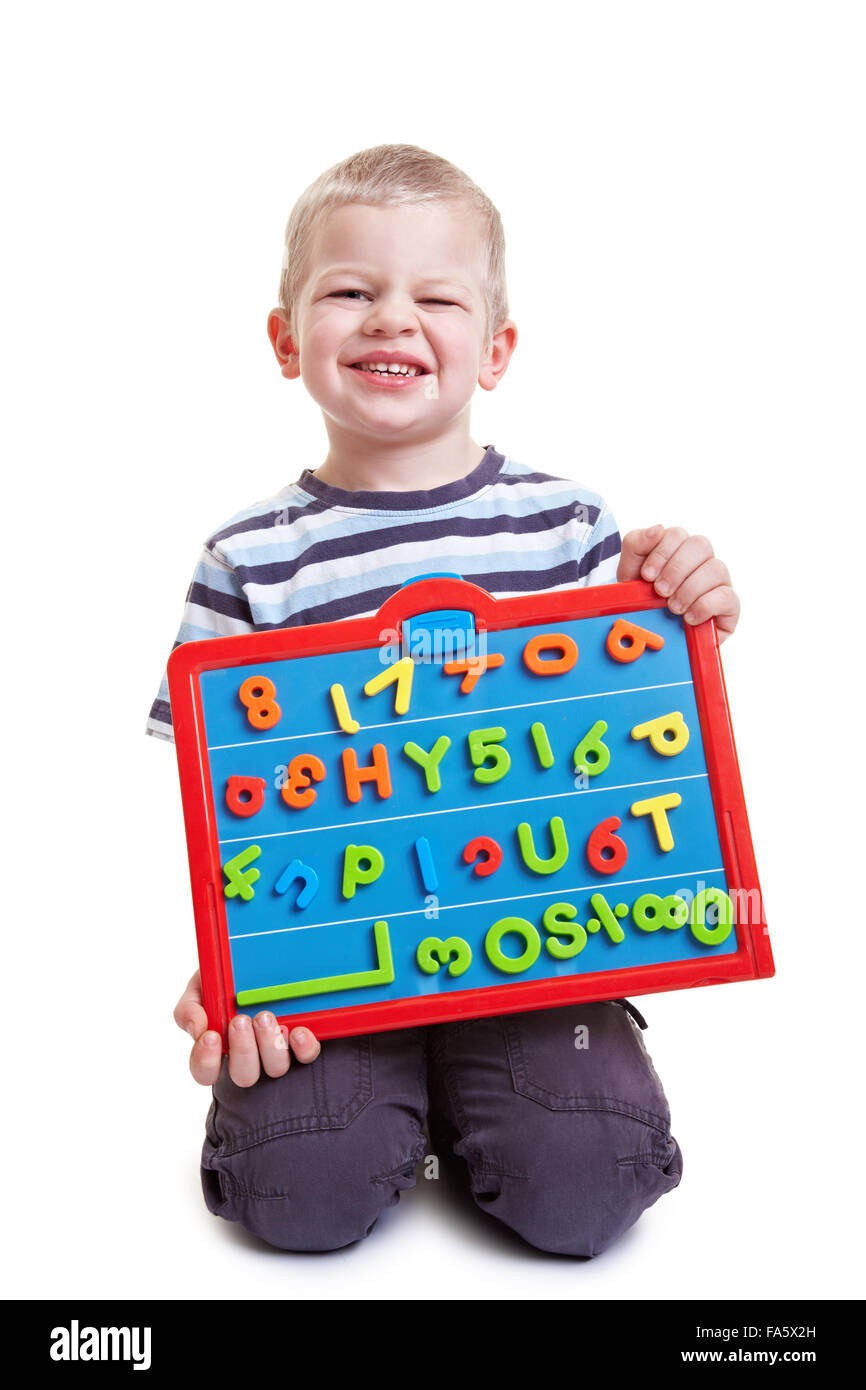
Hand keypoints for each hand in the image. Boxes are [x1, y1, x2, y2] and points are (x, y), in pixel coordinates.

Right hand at [174, 970, 320, 1086]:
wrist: (262, 957)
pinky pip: (306, 1056)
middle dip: (242, 1049)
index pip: (205, 1071)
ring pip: (274, 1068)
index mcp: (218, 1045)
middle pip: (244, 1075)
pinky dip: (303, 1047)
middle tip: (240, 1020)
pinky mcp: (302, 1043)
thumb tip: (198, 1029)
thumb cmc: (227, 977)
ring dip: (269, 1045)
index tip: (210, 1036)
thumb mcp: (202, 983)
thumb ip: (190, 1006)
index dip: (206, 1062)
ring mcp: (276, 1051)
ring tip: (265, 1016)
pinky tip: (298, 1031)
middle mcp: (249, 1055)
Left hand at [617, 525, 739, 641]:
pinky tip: (690, 618)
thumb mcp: (630, 573)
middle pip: (701, 545)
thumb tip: (657, 528)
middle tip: (660, 591)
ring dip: (690, 589)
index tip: (647, 575)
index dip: (662, 553)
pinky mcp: (729, 606)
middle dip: (676, 569)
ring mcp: (718, 582)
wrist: (651, 635)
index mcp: (678, 549)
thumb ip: (636, 545)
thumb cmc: (641, 600)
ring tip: (673, 608)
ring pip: (716, 568)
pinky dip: (705, 606)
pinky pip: (727, 596)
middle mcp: (701, 561)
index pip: (678, 535)